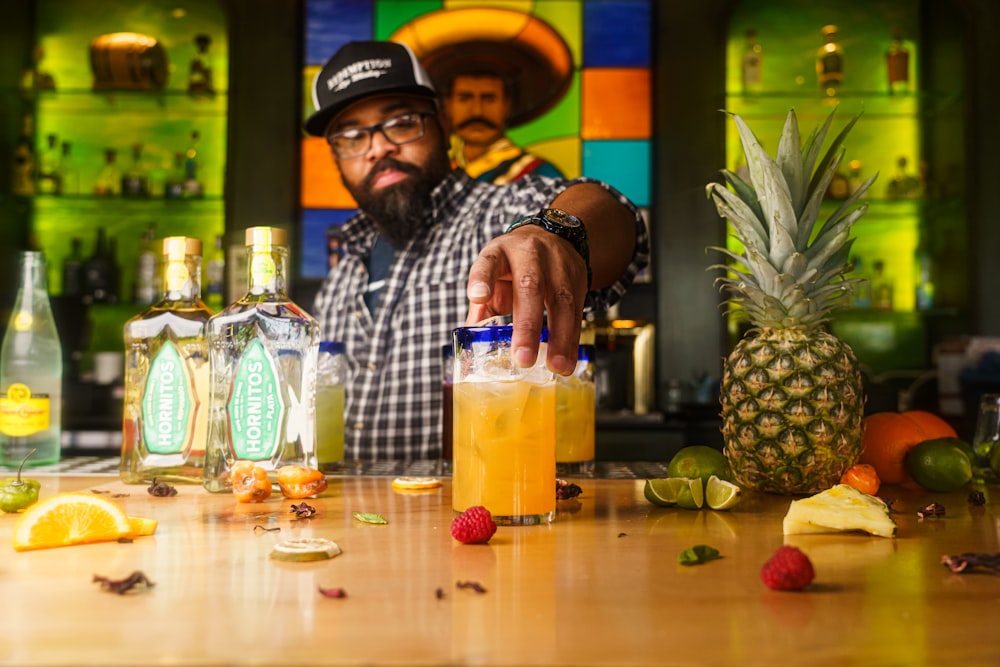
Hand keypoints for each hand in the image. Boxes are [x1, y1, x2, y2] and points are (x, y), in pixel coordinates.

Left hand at [466, 225, 586, 374]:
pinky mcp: (578, 277)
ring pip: (561, 299)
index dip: (482, 278)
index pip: (489, 261)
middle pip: (530, 286)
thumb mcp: (494, 276)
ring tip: (555, 366)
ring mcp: (557, 264)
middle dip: (527, 325)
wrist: (553, 236)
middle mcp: (530, 254)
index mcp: (500, 252)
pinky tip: (567, 362)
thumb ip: (482, 308)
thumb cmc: (514, 265)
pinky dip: (572, 340)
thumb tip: (471, 347)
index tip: (478, 296)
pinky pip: (577, 310)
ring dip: (560, 337)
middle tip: (523, 358)